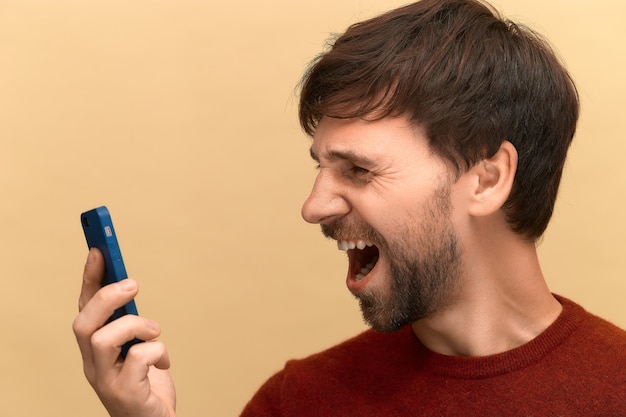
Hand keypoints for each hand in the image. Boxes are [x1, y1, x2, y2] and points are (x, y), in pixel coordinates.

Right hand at [73, 249, 176, 416]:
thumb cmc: (146, 382)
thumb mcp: (136, 344)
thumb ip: (130, 321)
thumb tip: (128, 284)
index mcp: (95, 349)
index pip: (84, 308)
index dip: (89, 278)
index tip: (98, 249)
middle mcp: (93, 364)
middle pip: (82, 323)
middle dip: (105, 297)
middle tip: (134, 284)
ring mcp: (106, 381)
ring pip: (102, 339)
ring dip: (134, 325)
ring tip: (154, 330)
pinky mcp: (125, 394)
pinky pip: (136, 360)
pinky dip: (155, 351)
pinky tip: (163, 361)